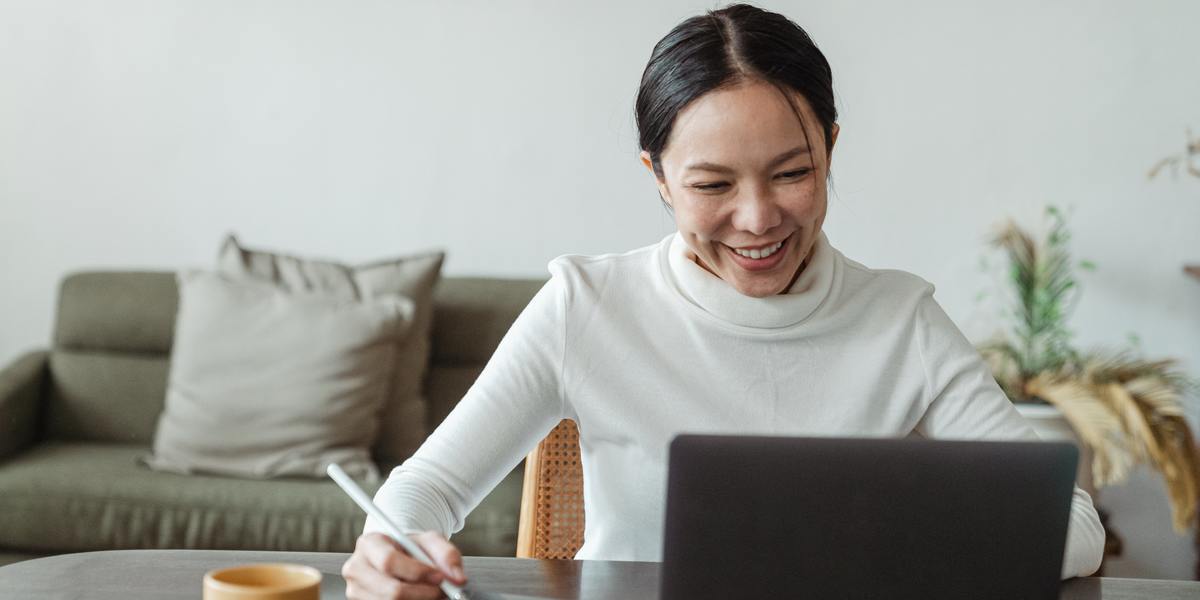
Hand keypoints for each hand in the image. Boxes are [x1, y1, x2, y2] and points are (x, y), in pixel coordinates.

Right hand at [342, 531, 466, 598]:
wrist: (398, 558)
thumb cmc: (410, 549)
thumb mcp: (429, 541)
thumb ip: (446, 553)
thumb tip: (457, 577)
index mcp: (369, 544)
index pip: (389, 561)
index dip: (417, 572)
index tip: (440, 576)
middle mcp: (356, 568)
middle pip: (391, 591)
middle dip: (423, 594)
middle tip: (442, 591)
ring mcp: (356, 591)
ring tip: (432, 593)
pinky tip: (419, 598)